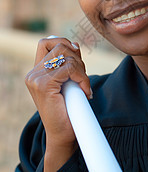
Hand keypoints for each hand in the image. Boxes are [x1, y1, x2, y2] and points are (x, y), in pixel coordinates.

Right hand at [25, 37, 90, 169]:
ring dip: (81, 68)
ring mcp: (36, 78)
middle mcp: (33, 73)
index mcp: (36, 71)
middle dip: (76, 56)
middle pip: (58, 46)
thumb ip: (67, 63)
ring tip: (83, 84)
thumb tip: (75, 45)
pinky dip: (82, 77)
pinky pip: (70, 68)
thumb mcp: (66, 80)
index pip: (46, 42)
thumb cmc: (67, 109)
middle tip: (82, 75)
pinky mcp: (43, 84)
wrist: (63, 134)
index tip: (76, 55)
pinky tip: (84, 90)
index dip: (63, 43)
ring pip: (66, 56)